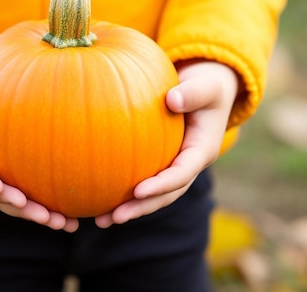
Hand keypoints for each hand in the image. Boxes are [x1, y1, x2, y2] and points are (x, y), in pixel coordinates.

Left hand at [95, 60, 238, 227]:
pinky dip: (125, 192)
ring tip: (102, 220)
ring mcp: (175, 166)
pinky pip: (143, 180)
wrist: (207, 90)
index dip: (162, 185)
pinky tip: (98, 199)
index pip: (182, 174)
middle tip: (115, 217)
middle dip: (142, 207)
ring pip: (154, 194)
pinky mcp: (161, 162)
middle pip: (166, 194)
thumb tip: (172, 100)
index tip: (139, 191)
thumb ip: (192, 92)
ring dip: (131, 208)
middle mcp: (189, 164)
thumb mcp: (205, 86)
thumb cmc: (206, 86)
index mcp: (202, 151)